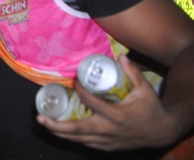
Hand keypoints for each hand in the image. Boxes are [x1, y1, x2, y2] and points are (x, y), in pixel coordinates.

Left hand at [38, 56, 181, 150]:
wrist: (162, 132)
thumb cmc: (151, 109)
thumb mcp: (145, 89)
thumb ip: (133, 72)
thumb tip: (120, 56)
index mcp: (117, 115)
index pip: (91, 103)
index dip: (80, 92)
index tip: (73, 82)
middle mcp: (109, 130)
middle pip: (78, 129)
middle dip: (57, 125)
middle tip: (40, 118)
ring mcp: (107, 141)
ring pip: (79, 139)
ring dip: (60, 132)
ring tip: (44, 123)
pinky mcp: (107, 147)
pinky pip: (86, 144)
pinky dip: (72, 138)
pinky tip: (60, 131)